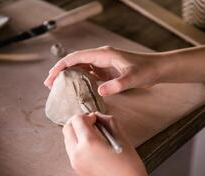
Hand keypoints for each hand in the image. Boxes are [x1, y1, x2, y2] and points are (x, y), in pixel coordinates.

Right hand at [44, 46, 162, 95]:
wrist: (156, 69)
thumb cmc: (145, 70)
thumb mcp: (132, 78)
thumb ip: (117, 84)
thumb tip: (100, 91)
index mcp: (102, 55)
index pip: (76, 58)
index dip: (62, 66)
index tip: (52, 76)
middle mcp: (99, 57)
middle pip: (74, 62)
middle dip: (60, 71)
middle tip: (49, 84)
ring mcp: (101, 64)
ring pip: (79, 67)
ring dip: (67, 75)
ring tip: (56, 86)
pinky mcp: (105, 71)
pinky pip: (87, 73)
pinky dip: (77, 79)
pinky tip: (73, 87)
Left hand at [62, 112, 156, 175]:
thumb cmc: (130, 168)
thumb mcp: (122, 139)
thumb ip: (109, 122)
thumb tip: (99, 116)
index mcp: (88, 144)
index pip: (77, 120)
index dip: (86, 115)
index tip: (96, 118)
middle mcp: (77, 154)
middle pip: (67, 128)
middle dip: (78, 121)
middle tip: (91, 122)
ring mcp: (75, 163)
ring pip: (67, 139)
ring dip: (76, 132)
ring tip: (93, 134)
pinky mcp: (78, 170)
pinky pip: (71, 150)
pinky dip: (77, 143)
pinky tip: (92, 145)